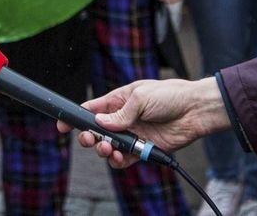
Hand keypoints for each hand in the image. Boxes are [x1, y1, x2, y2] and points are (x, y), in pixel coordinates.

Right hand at [56, 78, 231, 168]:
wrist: (194, 110)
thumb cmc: (169, 95)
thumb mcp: (140, 97)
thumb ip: (120, 114)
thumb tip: (100, 124)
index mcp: (118, 101)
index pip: (91, 110)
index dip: (75, 117)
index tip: (62, 125)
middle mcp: (122, 119)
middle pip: (95, 132)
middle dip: (87, 136)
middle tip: (88, 139)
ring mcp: (132, 135)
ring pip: (108, 147)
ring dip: (103, 149)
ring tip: (107, 148)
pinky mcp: (143, 149)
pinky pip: (125, 159)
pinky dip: (118, 160)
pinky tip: (120, 156)